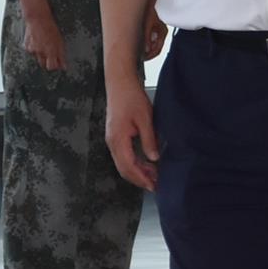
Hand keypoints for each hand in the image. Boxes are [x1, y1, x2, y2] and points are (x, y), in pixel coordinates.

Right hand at [22, 9, 65, 70]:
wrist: (37, 18)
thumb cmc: (50, 27)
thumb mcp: (60, 40)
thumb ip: (61, 55)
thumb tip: (64, 66)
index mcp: (50, 51)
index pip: (52, 67)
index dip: (56, 66)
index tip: (59, 64)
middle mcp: (41, 52)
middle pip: (44, 64)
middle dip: (48, 61)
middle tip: (52, 53)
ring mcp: (32, 50)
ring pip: (38, 57)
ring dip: (42, 54)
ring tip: (44, 43)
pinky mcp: (26, 47)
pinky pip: (32, 51)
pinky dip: (35, 48)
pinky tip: (38, 40)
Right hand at [104, 75, 159, 190]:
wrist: (120, 83)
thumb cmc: (131, 97)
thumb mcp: (145, 118)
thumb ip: (149, 139)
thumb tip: (153, 158)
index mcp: (118, 139)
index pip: (128, 166)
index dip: (141, 178)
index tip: (153, 185)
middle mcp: (112, 142)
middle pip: (123, 169)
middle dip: (139, 178)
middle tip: (155, 184)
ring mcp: (112, 140)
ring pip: (123, 163)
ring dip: (137, 171)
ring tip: (153, 175)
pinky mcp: (115, 136)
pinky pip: (123, 155)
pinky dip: (134, 162)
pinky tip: (146, 162)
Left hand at [141, 3, 167, 59]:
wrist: (147, 3)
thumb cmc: (149, 12)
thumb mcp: (147, 26)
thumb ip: (147, 38)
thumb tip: (146, 50)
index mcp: (163, 33)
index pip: (158, 49)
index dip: (150, 55)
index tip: (143, 58)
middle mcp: (161, 34)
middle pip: (156, 49)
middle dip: (148, 54)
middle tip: (139, 57)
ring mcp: (157, 33)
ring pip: (152, 46)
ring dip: (146, 49)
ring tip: (138, 51)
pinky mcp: (153, 31)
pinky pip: (150, 41)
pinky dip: (145, 44)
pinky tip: (139, 44)